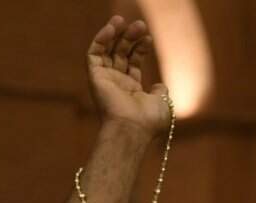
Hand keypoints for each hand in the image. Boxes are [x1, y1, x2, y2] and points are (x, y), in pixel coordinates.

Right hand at [87, 16, 170, 134]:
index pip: (133, 63)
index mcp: (132, 91)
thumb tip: (159, 85)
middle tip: (140, 25)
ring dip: (115, 34)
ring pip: (106, 51)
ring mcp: (105, 81)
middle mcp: (117, 85)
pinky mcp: (94, 78)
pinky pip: (93, 54)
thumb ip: (159, 91)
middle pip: (121, 54)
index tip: (148, 38)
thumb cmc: (150, 120)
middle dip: (130, 38)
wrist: (134, 128)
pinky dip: (100, 39)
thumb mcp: (161, 103)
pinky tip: (111, 28)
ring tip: (124, 20)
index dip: (140, 48)